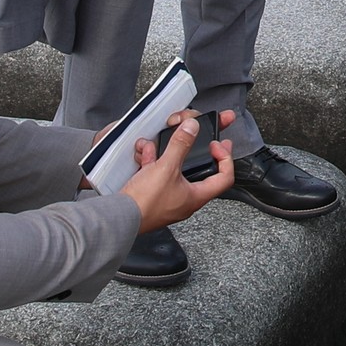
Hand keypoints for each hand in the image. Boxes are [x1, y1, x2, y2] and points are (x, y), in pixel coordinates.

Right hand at [117, 109, 236, 233]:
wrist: (119, 218)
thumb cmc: (145, 204)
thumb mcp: (166, 168)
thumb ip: (180, 145)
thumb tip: (192, 127)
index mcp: (196, 197)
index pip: (225, 178)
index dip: (225, 158)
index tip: (217, 145)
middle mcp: (185, 199)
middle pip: (200, 172)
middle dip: (199, 153)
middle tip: (207, 140)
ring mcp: (168, 198)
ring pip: (175, 171)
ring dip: (169, 154)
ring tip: (163, 143)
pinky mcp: (152, 195)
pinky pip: (157, 174)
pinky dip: (152, 161)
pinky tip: (145, 152)